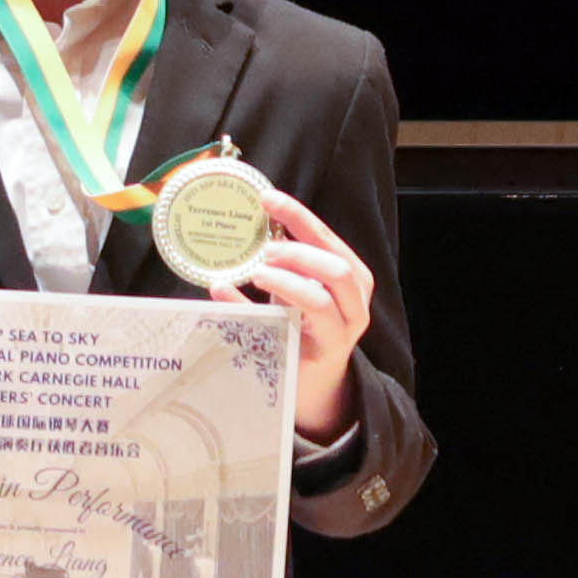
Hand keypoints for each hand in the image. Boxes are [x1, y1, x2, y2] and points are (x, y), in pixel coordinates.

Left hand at [201, 185, 375, 439]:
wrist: (313, 378)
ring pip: (321, 300)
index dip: (299, 216)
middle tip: (264, 249)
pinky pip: (291, 329)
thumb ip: (281, 261)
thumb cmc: (303, 322)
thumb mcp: (297, 285)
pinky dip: (251, 308)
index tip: (266, 199)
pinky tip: (223, 292)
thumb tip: (239, 229)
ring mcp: (342, 330)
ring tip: (256, 272)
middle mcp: (354, 301)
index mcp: (351, 275)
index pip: (327, 238)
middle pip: (337, 268)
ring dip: (287, 281)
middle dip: (299, 253)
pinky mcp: (321, 355)